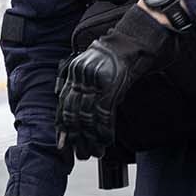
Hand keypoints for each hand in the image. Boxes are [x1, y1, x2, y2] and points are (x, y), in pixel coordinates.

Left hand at [55, 4, 173, 159]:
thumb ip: (79, 85)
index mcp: (74, 73)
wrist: (132, 41)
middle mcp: (81, 78)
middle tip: (79, 154)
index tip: (62, 144)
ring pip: (87, 118)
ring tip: (93, 152)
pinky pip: (104, 114)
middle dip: (75, 138)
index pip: (62, 105)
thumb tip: (75, 111)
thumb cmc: (114, 55)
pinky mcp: (111, 87)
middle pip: (73, 114)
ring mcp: (95, 82)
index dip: (62, 127)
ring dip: (91, 139)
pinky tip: (106, 141)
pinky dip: (105, 130)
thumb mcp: (89, 67)